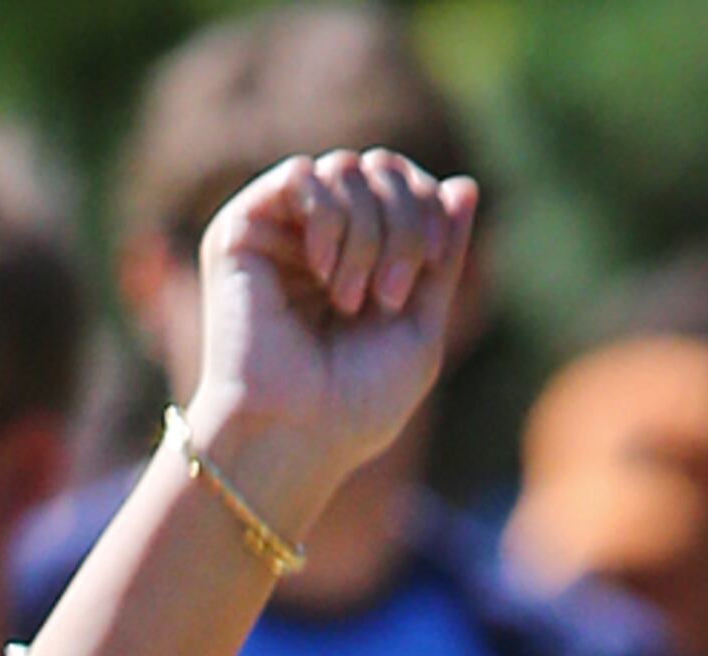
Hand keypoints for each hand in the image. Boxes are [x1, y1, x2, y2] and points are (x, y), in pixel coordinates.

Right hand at [186, 148, 482, 538]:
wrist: (292, 435)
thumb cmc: (354, 405)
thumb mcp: (420, 328)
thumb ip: (443, 258)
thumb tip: (464, 185)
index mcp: (362, 259)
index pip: (408, 187)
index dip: (428, 210)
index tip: (430, 266)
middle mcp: (321, 238)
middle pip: (381, 168)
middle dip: (402, 222)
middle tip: (389, 296)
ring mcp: (281, 231)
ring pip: (345, 168)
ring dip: (364, 233)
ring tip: (349, 300)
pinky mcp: (242, 229)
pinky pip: (300, 176)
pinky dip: (325, 217)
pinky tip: (319, 269)